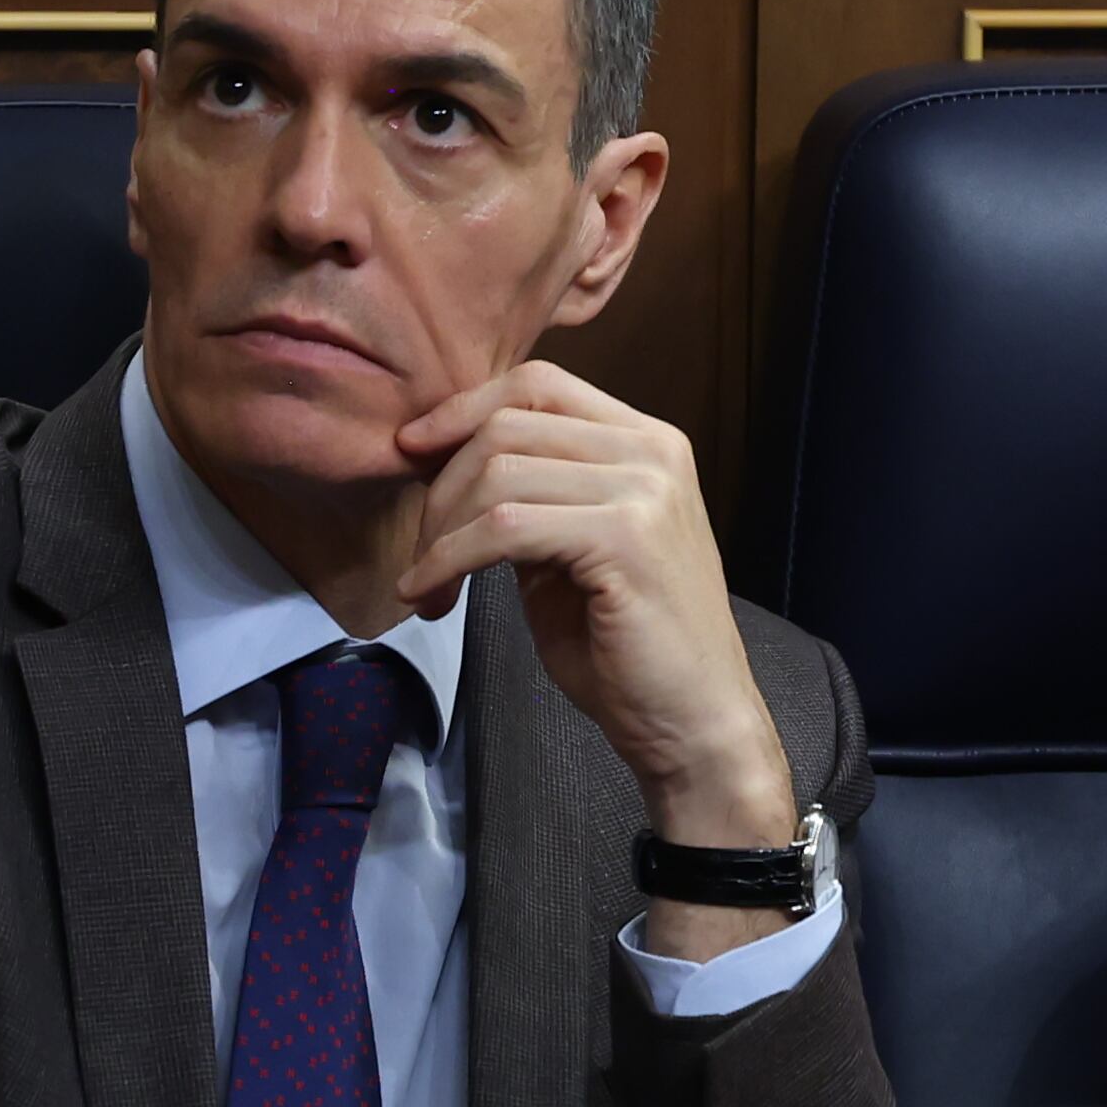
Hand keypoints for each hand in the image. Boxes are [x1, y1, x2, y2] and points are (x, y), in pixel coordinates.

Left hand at [397, 364, 799, 948]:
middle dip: (440, 486)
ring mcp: (645, 492)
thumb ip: (533, 495)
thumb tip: (442, 461)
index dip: (464, 408)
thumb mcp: (573, 549)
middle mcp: (654, 453)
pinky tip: (432, 594)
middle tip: (420, 550)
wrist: (694, 721)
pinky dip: (449, 559)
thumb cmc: (630, 647)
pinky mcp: (624, 539)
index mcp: (649, 444)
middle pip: (508, 426)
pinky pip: (503, 527)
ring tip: (429, 583)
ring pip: (498, 474)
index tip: (412, 451)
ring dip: (440, 532)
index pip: (539, 385)